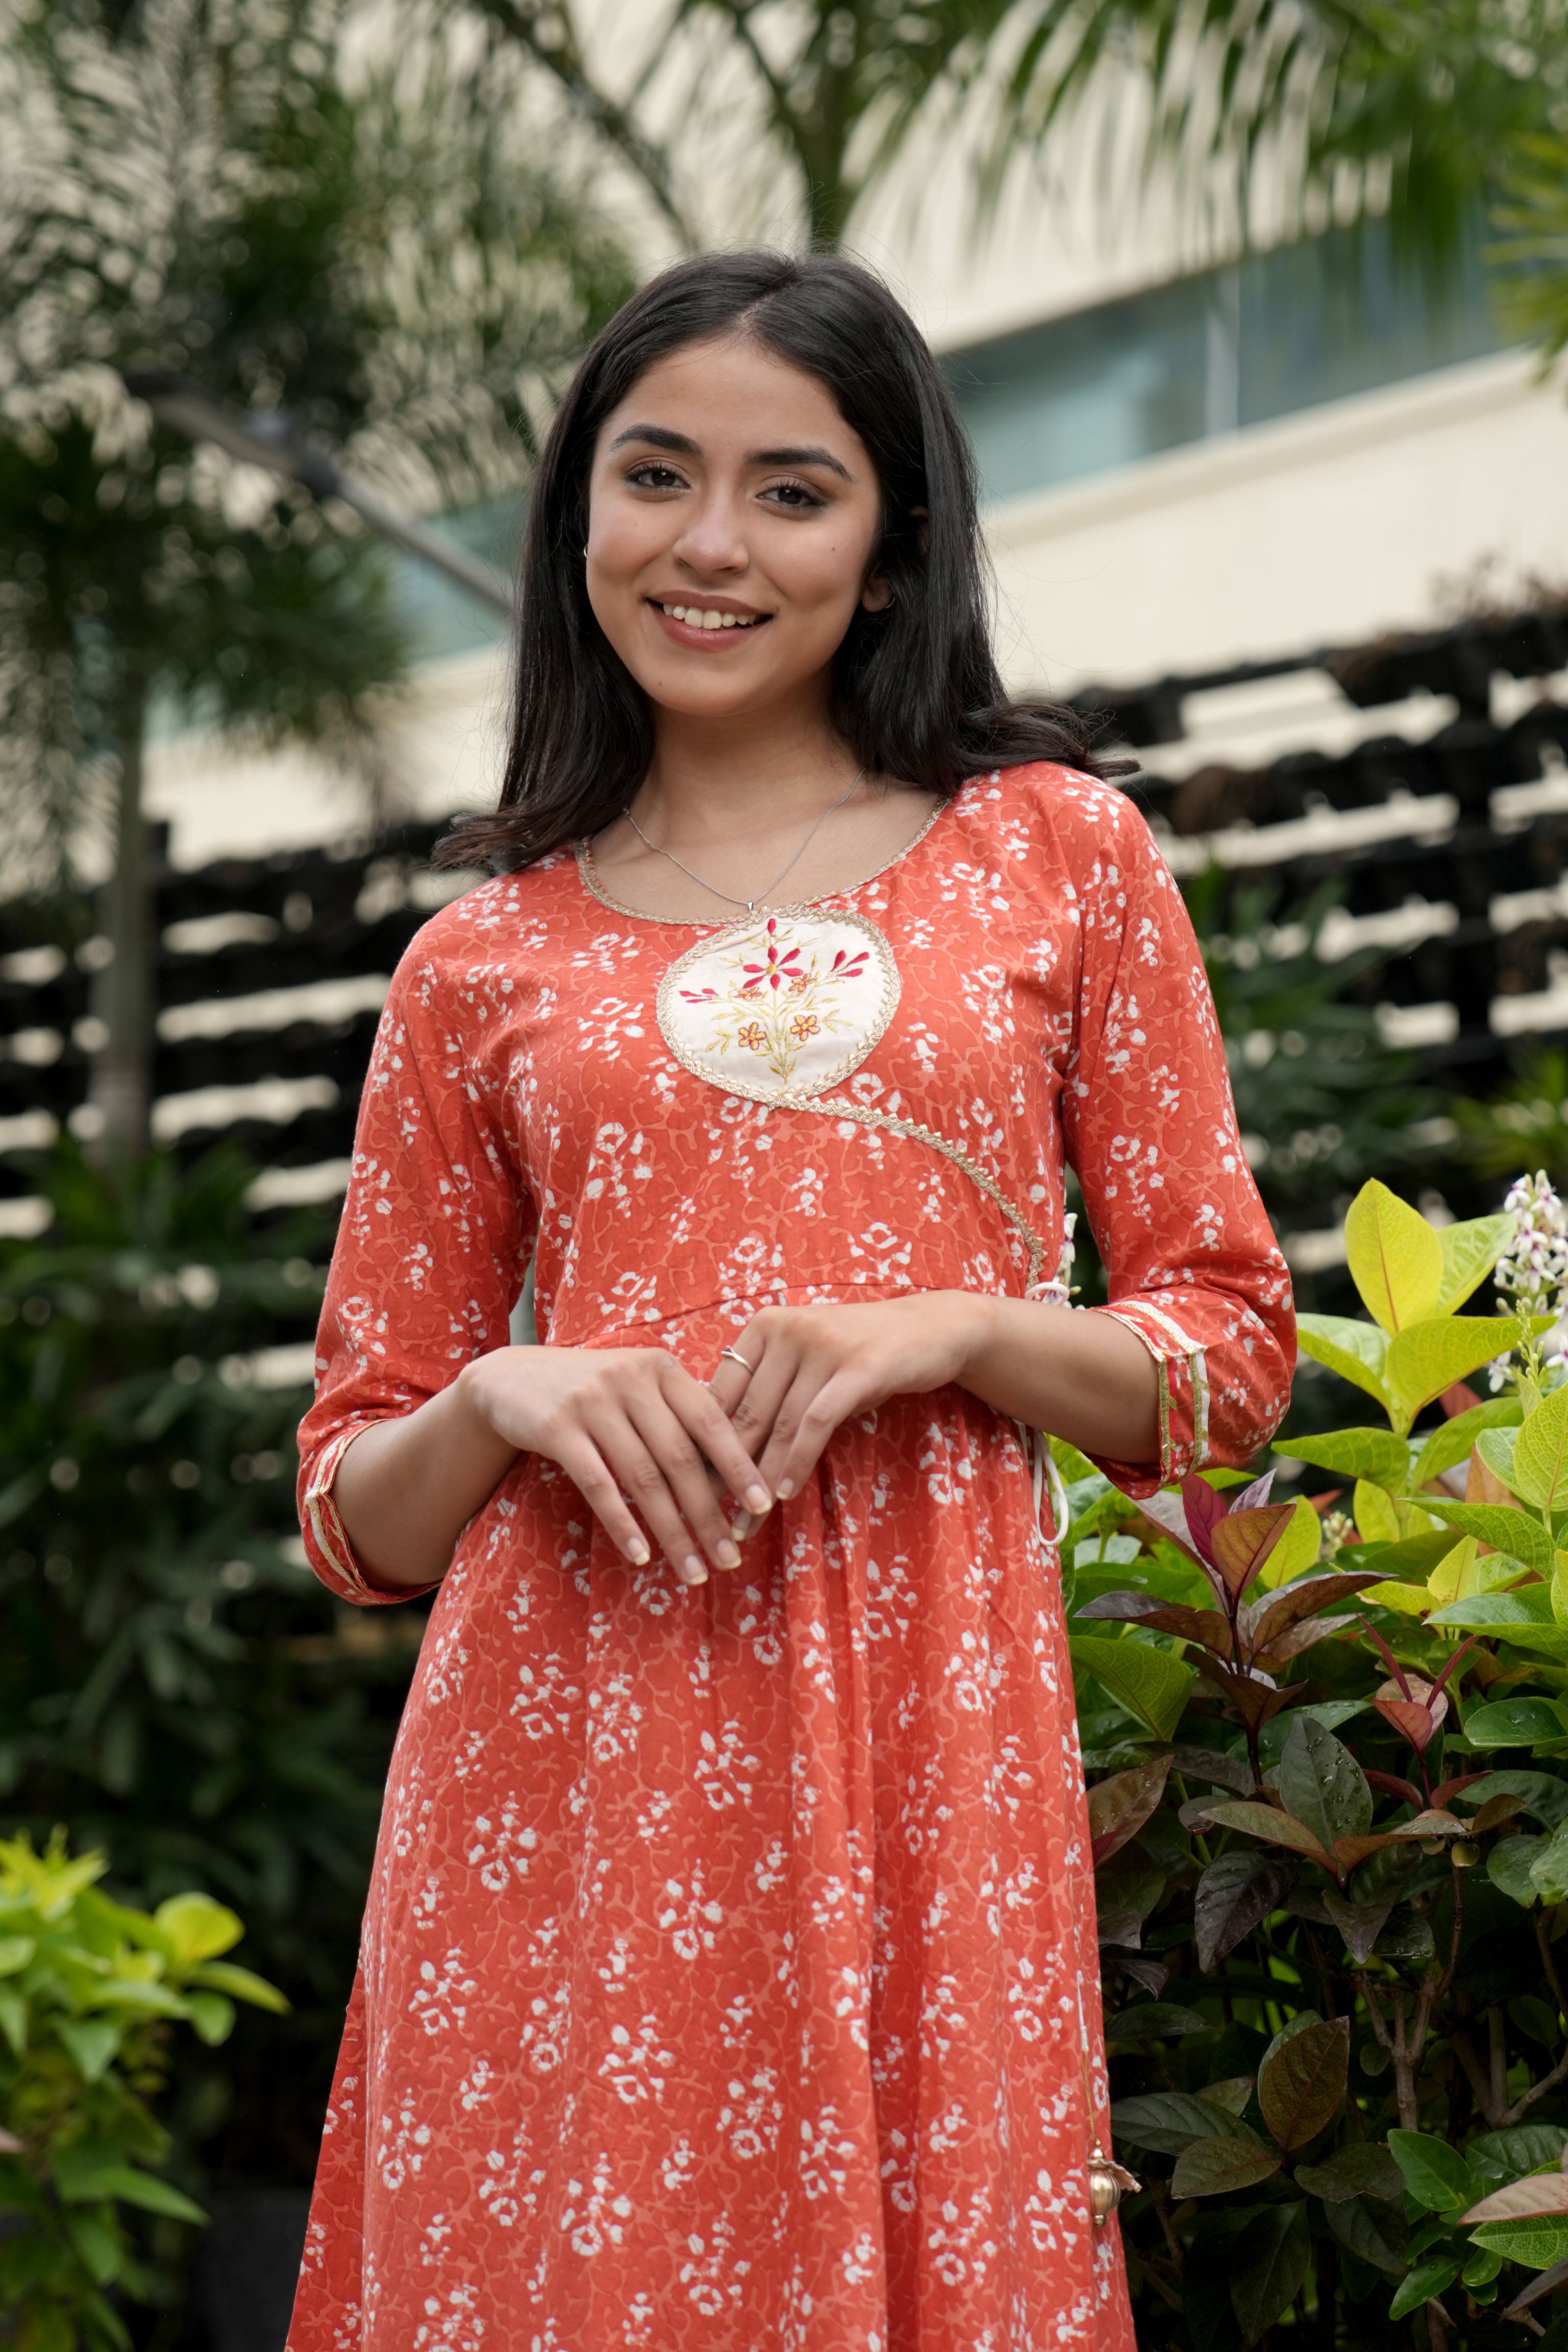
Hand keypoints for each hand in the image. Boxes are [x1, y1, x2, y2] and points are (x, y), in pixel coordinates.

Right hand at [461, 1344, 772, 1586]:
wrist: (512, 1379)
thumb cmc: (593, 1392)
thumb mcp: (638, 1388)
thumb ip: (679, 1415)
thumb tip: (737, 1469)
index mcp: (661, 1368)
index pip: (711, 1420)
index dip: (739, 1465)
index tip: (762, 1507)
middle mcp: (630, 1379)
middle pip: (681, 1457)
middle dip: (709, 1513)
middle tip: (731, 1558)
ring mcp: (592, 1402)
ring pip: (643, 1477)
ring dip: (673, 1531)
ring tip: (694, 1571)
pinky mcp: (558, 1428)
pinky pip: (598, 1485)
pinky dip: (623, 1524)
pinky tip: (641, 1555)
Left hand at [707, 1294, 996, 1522]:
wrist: (930, 1329)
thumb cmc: (857, 1356)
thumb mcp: (806, 1364)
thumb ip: (767, 1394)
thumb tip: (714, 1453)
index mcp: (764, 1326)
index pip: (722, 1393)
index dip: (704, 1445)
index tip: (692, 1490)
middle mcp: (788, 1328)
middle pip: (747, 1412)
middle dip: (728, 1471)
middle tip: (711, 1517)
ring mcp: (824, 1344)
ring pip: (779, 1424)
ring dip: (761, 1478)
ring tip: (746, 1521)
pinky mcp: (859, 1367)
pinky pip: (816, 1423)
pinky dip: (796, 1461)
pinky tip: (783, 1493)